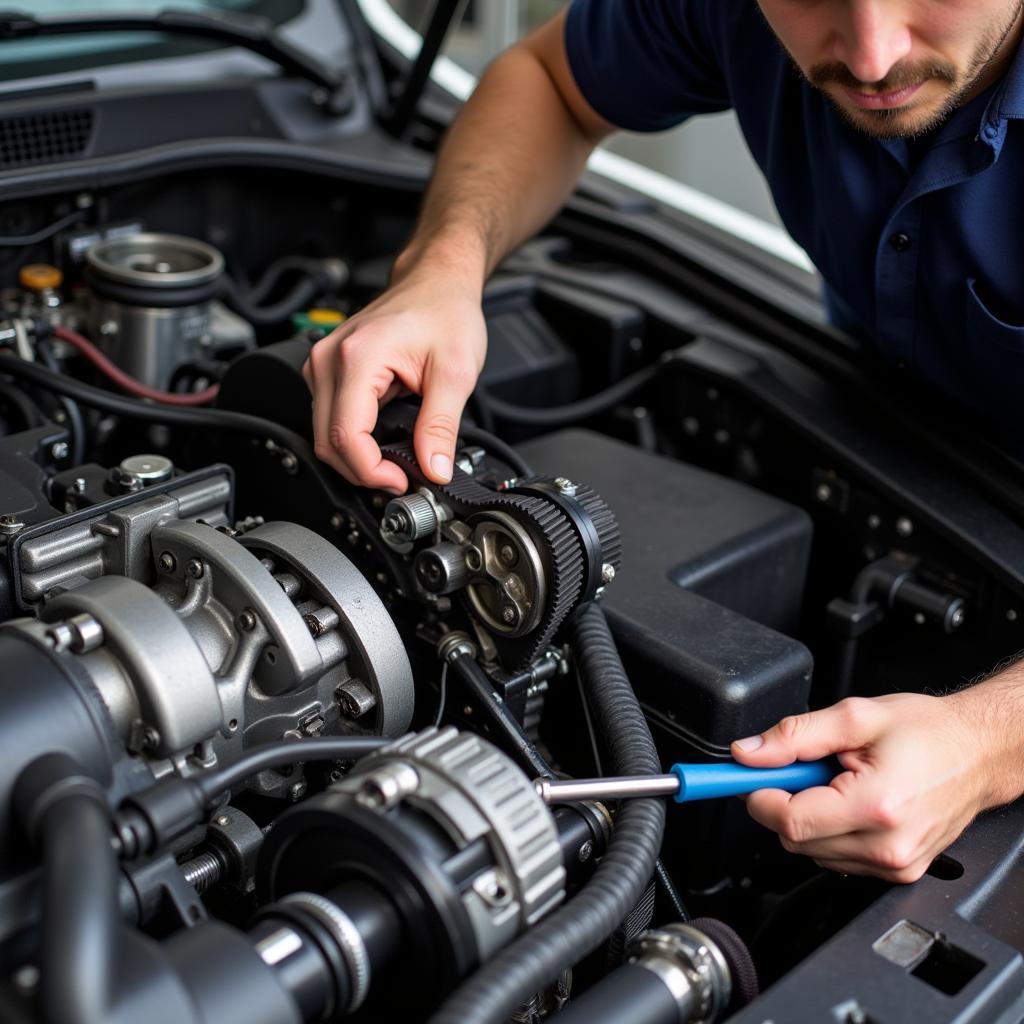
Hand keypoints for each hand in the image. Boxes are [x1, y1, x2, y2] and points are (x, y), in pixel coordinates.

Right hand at [303, 265, 486, 492]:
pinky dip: (355, 439)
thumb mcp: (456, 373)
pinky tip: (384, 437)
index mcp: (357, 358)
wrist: (437, 282)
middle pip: (327, 441)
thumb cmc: (445, 312)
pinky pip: (331, 419)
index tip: (401, 480)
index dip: (371, 472)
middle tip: (403, 476)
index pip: (345, 437)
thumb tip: (433, 470)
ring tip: (397, 458)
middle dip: (364, 470)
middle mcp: (329, 359)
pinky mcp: (328, 371)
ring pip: (325, 434)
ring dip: (358, 457)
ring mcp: (323, 364)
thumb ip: (441, 427)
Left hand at [730, 692, 1013, 882]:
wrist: (978, 752)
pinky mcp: (899, 871)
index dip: (760, 795)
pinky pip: (838, 858)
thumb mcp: (855, 717)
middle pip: (796, 840)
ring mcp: (896, 864)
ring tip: (839, 782)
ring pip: (813, 852)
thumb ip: (795, 735)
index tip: (750, 777)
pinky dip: (832, 831)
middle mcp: (887, 845)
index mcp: (876, 806)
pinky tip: (851, 802)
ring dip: (810, 817)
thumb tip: (749, 753)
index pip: (790, 821)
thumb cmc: (928, 732)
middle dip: (785, 802)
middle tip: (806, 769)